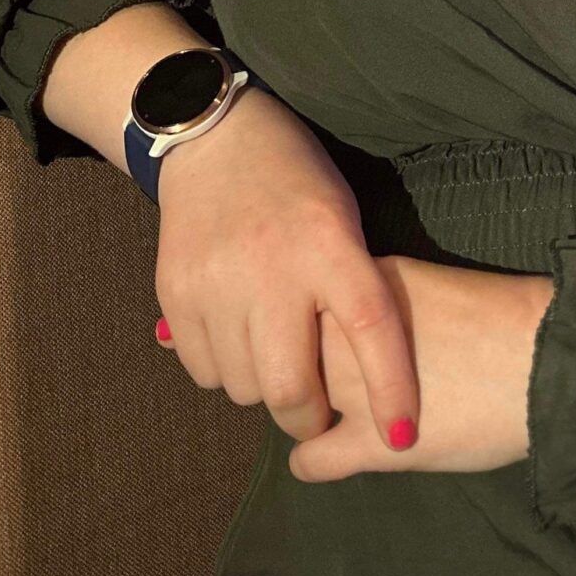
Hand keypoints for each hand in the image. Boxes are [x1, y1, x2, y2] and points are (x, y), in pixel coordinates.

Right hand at [152, 91, 419, 451]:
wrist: (215, 138)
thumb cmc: (297, 180)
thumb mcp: (341, 218)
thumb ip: (349, 287)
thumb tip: (358, 374)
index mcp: (327, 242)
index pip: (369, 328)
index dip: (391, 389)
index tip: (402, 437)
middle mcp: (270, 266)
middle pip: (291, 386)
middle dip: (311, 415)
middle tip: (321, 411)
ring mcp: (215, 282)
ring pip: (245, 388)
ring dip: (265, 389)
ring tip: (275, 352)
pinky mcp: (173, 292)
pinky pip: (203, 371)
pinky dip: (225, 370)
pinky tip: (236, 335)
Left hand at [289, 257, 555, 482]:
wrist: (545, 362)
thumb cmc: (501, 318)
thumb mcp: (428, 289)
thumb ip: (381, 304)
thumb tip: (354, 326)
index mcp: (364, 286)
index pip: (305, 302)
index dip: (311, 325)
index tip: (321, 339)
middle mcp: (346, 333)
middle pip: (290, 351)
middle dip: (300, 368)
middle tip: (322, 382)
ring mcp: (353, 390)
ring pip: (293, 404)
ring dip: (304, 413)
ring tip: (321, 419)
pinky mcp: (371, 444)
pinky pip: (309, 458)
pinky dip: (311, 461)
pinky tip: (324, 458)